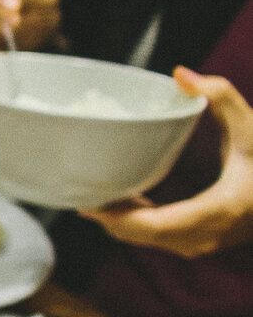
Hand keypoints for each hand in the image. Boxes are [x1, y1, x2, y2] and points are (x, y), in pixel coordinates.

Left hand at [83, 66, 252, 256]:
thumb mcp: (251, 126)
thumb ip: (221, 95)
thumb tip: (180, 74)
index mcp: (220, 210)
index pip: (156, 226)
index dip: (117, 218)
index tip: (89, 204)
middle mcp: (210, 235)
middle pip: (144, 235)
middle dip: (109, 218)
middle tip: (80, 193)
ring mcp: (207, 243)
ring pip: (150, 240)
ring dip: (120, 222)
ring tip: (94, 194)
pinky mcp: (203, 241)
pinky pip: (161, 237)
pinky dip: (137, 223)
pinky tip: (123, 201)